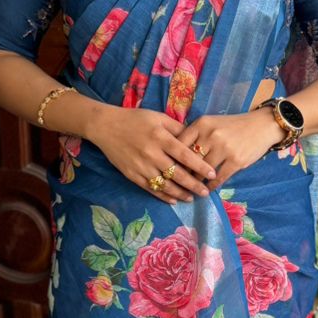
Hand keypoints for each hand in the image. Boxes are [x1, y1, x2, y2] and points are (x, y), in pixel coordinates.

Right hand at [89, 105, 220, 202]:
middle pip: (177, 174)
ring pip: (165, 185)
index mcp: (160, 138)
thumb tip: (195, 139)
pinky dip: (163, 195)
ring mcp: (141, 166)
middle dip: (194, 185)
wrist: (105, 126)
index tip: (212, 174)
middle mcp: (152, 154)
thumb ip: (177, 128)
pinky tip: (174, 199)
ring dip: (180, 193)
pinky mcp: (132, 175)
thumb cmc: (135, 119)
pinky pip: (150, 188)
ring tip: (192, 198)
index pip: (185, 155)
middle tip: (205, 192)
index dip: (200, 166)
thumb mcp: (158, 117)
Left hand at [176, 107, 281, 190]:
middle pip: (189, 160)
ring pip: (202, 172)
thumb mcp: (211, 123)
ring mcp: (224, 149)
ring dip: (196, 182)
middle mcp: (211, 135)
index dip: (172, 158)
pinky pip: (218, 178)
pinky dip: (211, 186)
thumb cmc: (233, 126)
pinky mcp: (236, 161)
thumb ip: (195, 134)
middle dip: (182, 173)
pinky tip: (207, 189)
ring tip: (192, 188)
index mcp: (202, 124)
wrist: (262, 126)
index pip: (179, 143)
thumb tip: (175, 154)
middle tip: (177, 183)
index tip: (169, 168)